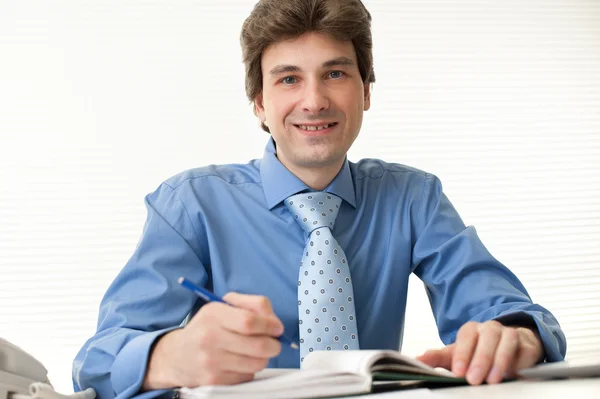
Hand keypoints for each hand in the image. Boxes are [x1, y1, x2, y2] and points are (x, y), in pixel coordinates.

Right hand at [142, 293, 283, 389]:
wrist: (177, 356)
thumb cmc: (207, 328)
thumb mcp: (222, 306)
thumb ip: (251, 305)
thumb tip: (274, 323)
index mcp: (213, 314)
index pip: (249, 321)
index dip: (270, 325)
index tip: (277, 328)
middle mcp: (209, 337)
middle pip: (258, 345)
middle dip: (274, 345)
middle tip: (274, 343)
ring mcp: (211, 361)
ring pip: (256, 363)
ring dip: (263, 358)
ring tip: (255, 352)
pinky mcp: (214, 380)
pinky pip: (247, 376)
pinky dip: (249, 369)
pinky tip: (239, 362)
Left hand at [416, 320, 543, 384]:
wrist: (508, 346)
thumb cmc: (477, 352)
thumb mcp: (456, 355)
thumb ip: (437, 358)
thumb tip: (417, 359)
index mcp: (471, 330)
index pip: (466, 337)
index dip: (462, 354)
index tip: (457, 372)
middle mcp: (490, 329)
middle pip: (486, 338)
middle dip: (479, 359)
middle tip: (474, 379)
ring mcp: (509, 335)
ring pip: (506, 341)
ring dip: (499, 361)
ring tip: (493, 380)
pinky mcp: (527, 345)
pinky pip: (525, 350)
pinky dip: (520, 362)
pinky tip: (514, 374)